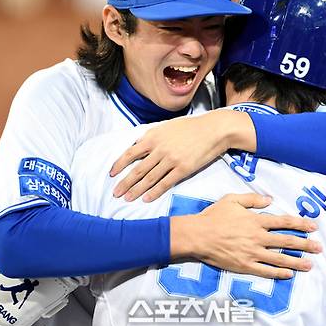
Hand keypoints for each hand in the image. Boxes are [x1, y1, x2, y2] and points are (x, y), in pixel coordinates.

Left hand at [110, 110, 254, 201]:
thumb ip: (152, 137)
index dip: (119, 165)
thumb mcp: (166, 126)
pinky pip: (165, 183)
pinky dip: (154, 192)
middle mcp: (159, 149)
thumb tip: (138, 146)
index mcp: (153, 137)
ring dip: (136, 190)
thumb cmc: (190, 127)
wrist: (213, 129)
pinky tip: (146, 199)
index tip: (112, 175)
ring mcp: (171, 159)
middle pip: (137, 169)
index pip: (130, 153)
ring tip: (127, 199)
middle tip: (115, 193)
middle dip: (125, 183)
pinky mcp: (183, 169)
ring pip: (149, 178)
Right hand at [170, 193, 321, 278]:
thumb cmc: (213, 216)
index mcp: (256, 220)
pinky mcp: (244, 266)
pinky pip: (265, 271)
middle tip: (319, 248)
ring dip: (297, 261)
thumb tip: (269, 199)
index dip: (300, 224)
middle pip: (287, 241)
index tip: (313, 227)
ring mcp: (252, 253)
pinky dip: (278, 273)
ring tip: (310, 265)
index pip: (284, 222)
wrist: (197, 235)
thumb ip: (252, 199)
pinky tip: (289, 274)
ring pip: (279, 258)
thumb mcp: (232, 199)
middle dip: (305, 245)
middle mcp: (258, 237)